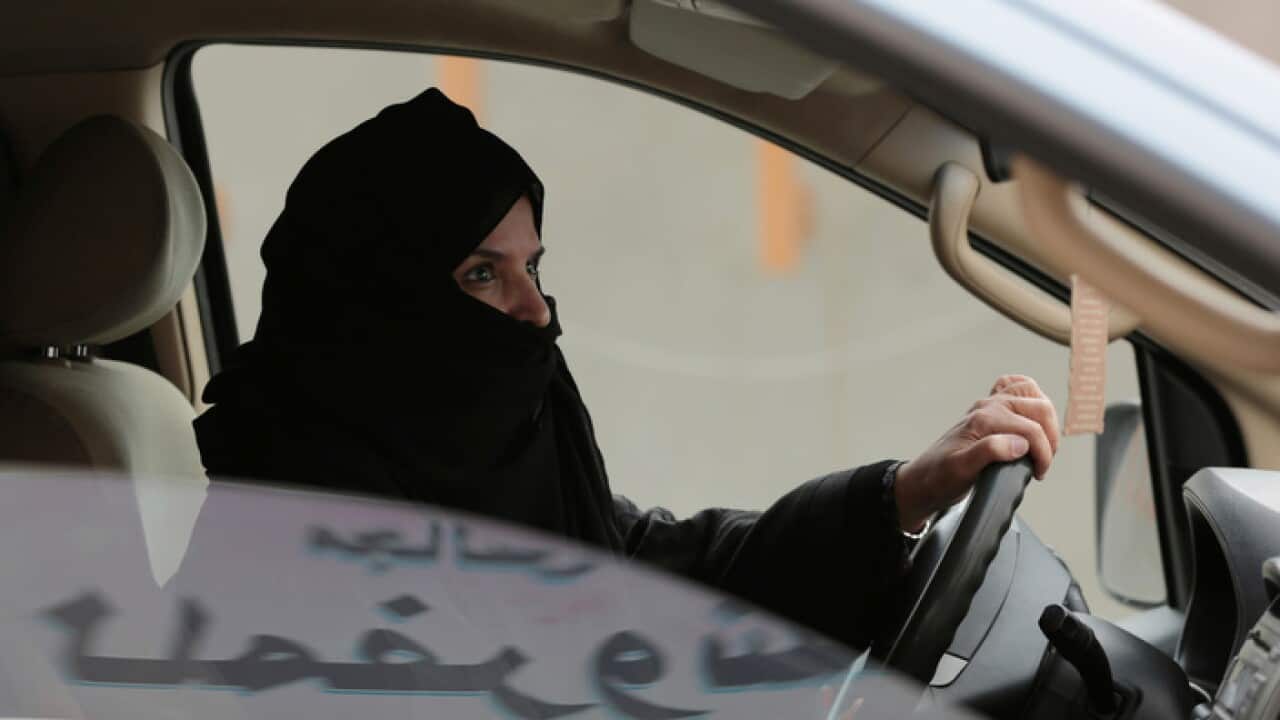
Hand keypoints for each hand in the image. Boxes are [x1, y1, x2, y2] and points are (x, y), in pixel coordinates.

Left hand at [894, 374, 1059, 530]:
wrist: (924, 479)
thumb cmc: (940, 477)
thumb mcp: (962, 470)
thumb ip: (989, 452)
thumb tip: (1018, 444)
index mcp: (984, 420)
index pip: (1031, 429)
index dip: (1043, 453)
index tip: (1039, 472)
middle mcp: (988, 408)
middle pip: (1039, 408)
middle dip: (1050, 436)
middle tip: (1043, 461)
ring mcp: (989, 406)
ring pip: (1032, 394)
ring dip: (1046, 418)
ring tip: (1043, 444)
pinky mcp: (991, 410)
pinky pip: (1016, 388)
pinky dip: (1030, 397)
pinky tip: (1032, 417)